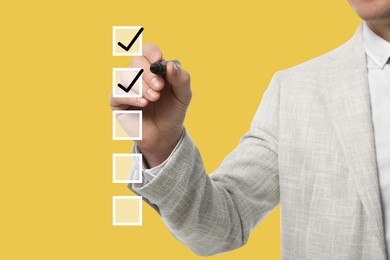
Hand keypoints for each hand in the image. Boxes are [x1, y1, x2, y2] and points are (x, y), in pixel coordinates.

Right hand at [110, 43, 191, 167]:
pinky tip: (143, 103)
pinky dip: (131, 96)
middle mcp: (138, 75)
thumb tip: (170, 65)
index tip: (158, 60)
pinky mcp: (118, 102)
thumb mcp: (184, 95)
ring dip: (142, 86)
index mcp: (154, 69)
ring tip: (155, 98)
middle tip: (159, 87)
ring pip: (126, 76)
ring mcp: (127, 88)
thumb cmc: (173, 112)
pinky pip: (117, 93)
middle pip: (136, 61)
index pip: (147, 51)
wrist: (166, 135)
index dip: (151, 52)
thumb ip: (181, 79)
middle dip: (148, 73)